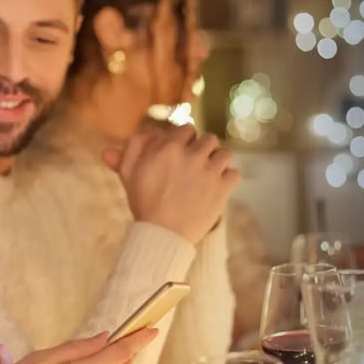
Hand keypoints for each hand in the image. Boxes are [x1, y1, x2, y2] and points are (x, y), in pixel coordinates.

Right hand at [103, 125, 240, 243]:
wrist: (162, 235)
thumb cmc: (144, 203)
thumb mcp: (129, 174)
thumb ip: (129, 150)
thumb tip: (134, 134)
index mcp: (169, 147)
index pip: (187, 129)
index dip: (185, 140)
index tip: (182, 153)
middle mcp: (191, 155)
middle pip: (209, 138)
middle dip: (203, 150)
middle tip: (195, 165)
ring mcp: (209, 172)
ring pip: (225, 154)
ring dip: (218, 162)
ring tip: (208, 175)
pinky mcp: (222, 189)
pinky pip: (234, 174)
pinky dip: (228, 180)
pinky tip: (217, 188)